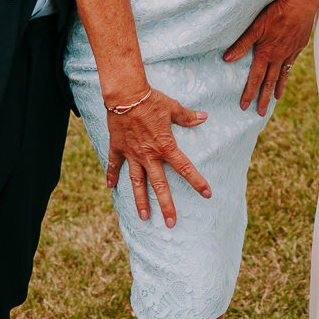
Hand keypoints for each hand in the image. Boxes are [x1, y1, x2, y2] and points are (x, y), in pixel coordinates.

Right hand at [104, 88, 210, 226]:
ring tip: (144, 217)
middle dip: (166, 206)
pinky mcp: (118, 148)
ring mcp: (132, 154)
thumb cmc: (152, 100)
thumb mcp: (173, 107)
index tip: (207, 194)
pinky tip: (111, 188)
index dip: (197, 181)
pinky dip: (112, 176)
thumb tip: (204, 117)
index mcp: (165, 147)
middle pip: (160, 185)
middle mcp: (149, 155)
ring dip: (140, 200)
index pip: (185, 168)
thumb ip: (188, 117)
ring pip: (137, 182)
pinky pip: (114, 165)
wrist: (126, 95)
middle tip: (171, 223)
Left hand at [224, 0, 318, 115]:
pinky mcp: (298, 46)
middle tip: (260, 112)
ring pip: (282, 75)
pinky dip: (287, 73)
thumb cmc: (276, 13)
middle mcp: (278, 57)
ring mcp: (290, 53)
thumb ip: (242, 44)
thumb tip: (227, 59)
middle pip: (270, 82)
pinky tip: (286, 74)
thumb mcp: (255, 27)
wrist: (300, 5)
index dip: (249, 93)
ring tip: (275, 100)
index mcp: (266, 54)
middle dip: (263, 98)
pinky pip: (291, 64)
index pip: (255, 78)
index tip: (244, 106)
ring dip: (277, 89)